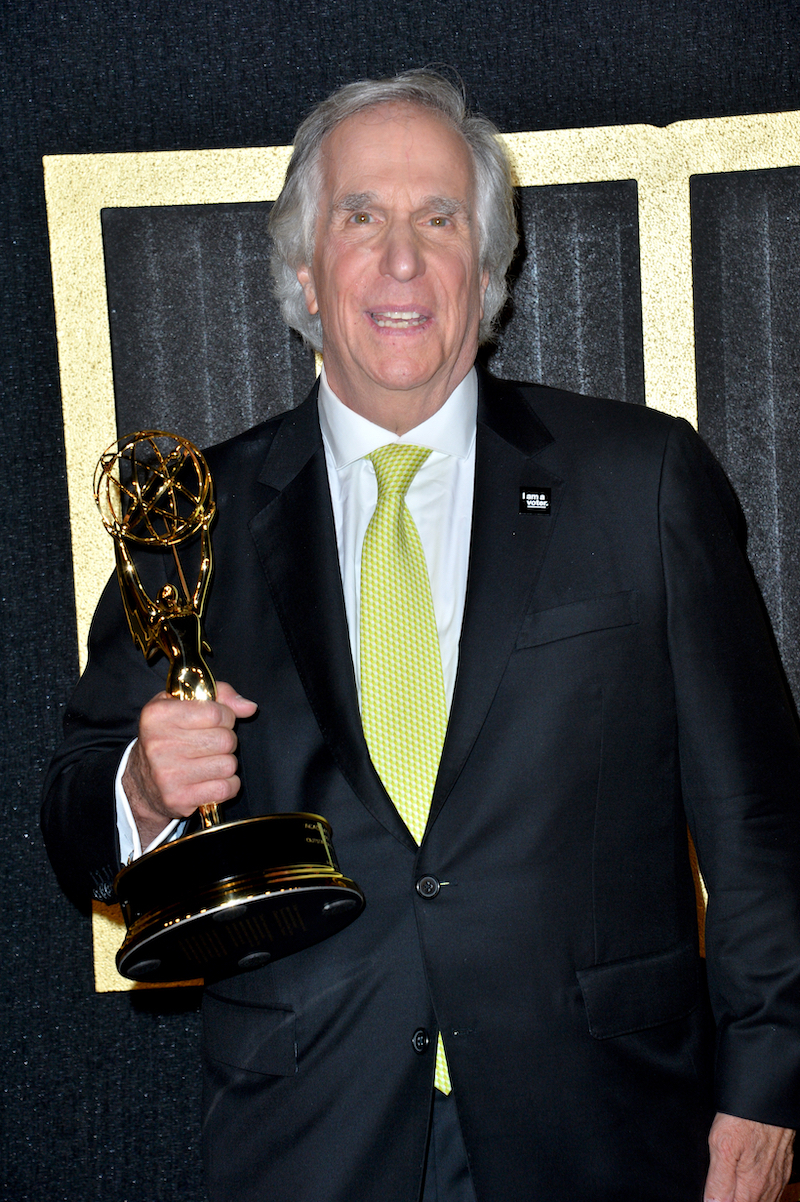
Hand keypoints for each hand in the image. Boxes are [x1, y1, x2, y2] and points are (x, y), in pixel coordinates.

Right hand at [122, 681, 257, 846]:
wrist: (141, 783)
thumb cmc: (167, 737)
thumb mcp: (181, 704)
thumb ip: (219, 695)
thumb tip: (249, 708)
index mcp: (158, 715)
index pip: (216, 713)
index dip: (225, 716)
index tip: (217, 721)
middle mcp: (159, 744)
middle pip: (225, 740)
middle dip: (226, 741)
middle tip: (211, 744)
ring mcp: (168, 774)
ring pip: (229, 764)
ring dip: (225, 763)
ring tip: (209, 762)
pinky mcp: (179, 798)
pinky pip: (225, 788)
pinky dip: (227, 785)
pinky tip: (211, 780)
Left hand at [704, 1112, 794, 1201]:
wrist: (770, 1098)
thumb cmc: (745, 1118)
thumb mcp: (722, 1146)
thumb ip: (718, 1181)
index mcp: (751, 1187)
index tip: (712, 1196)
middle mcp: (767, 1187)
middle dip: (731, 1200)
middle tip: (719, 1189)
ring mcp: (777, 1178)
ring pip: (760, 1200)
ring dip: (745, 1197)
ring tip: (731, 1187)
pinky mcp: (782, 1167)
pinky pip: (771, 1190)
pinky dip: (758, 1192)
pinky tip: (748, 1183)